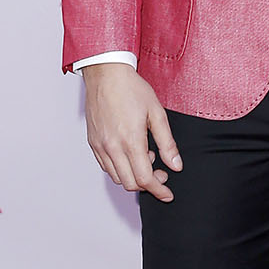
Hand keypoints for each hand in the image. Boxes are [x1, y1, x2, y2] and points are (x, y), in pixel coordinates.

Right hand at [80, 61, 181, 201]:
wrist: (106, 74)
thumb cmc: (131, 89)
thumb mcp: (157, 114)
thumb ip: (167, 144)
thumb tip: (175, 165)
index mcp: (130, 141)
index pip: (144, 179)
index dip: (159, 190)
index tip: (167, 194)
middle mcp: (112, 147)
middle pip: (130, 183)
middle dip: (148, 184)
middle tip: (161, 173)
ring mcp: (100, 146)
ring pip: (117, 177)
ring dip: (133, 176)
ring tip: (145, 157)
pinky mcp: (93, 142)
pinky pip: (106, 166)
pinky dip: (120, 169)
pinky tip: (130, 154)